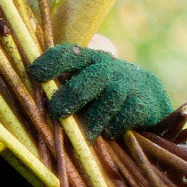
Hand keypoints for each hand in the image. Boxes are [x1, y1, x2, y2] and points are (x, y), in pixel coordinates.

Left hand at [27, 44, 172, 138]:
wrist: (151, 102)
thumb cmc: (104, 97)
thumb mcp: (85, 86)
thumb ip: (65, 88)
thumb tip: (37, 105)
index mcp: (90, 60)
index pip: (69, 53)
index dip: (52, 61)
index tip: (34, 74)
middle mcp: (110, 68)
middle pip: (92, 75)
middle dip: (72, 94)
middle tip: (57, 111)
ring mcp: (130, 84)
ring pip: (111, 96)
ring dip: (94, 118)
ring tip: (87, 134)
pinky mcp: (145, 103)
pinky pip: (126, 116)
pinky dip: (114, 128)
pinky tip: (110, 132)